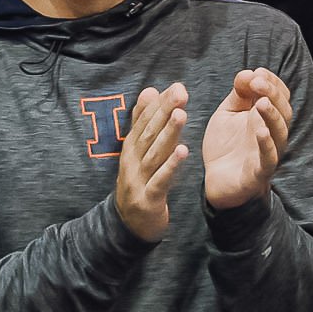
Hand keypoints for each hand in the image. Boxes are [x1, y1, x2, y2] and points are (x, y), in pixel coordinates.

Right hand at [114, 84, 188, 241]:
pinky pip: (160, 180)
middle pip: (148, 133)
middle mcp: (132, 161)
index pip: (144, 121)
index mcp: (131, 147)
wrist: (129, 225)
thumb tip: (149, 90)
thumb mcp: (138, 151)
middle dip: (164, 111)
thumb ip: (143, 121)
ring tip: (181, 114)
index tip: (176, 86)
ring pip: (154, 153)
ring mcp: (138, 180)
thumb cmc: (140, 181)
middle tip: (180, 92)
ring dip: (168, 133)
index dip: (159, 104)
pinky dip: (170, 166)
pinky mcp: (147, 199)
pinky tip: (183, 151)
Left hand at [203, 67, 292, 210]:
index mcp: (267, 117)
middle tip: (257, 81)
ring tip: (261, 102)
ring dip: (272, 115)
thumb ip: (238, 94)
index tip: (256, 72)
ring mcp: (268, 152)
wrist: (216, 182)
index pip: (280, 95)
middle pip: (283, 110)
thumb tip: (247, 72)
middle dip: (272, 93)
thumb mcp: (227, 114)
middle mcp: (273, 133)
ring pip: (280, 132)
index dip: (272, 82)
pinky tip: (261, 131)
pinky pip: (269, 158)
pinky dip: (267, 144)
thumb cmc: (225, 145)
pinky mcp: (259, 172)